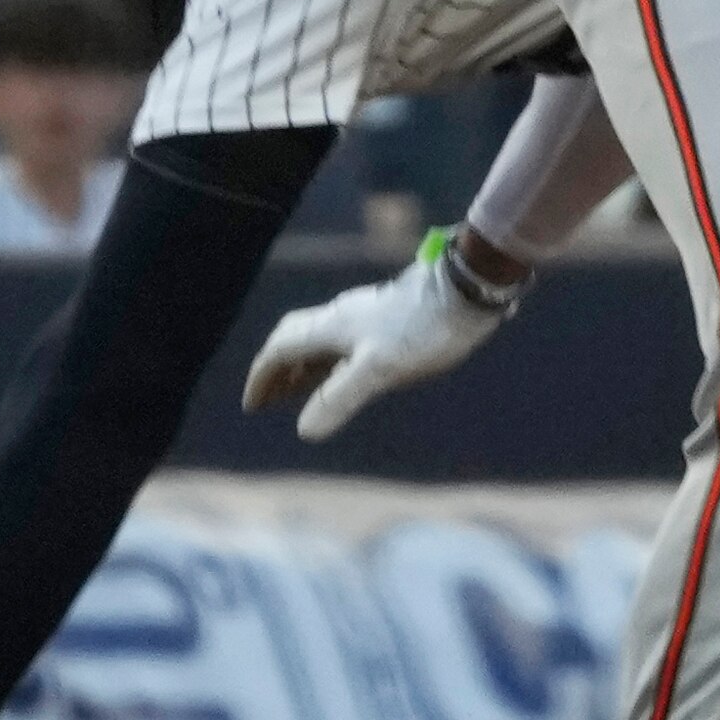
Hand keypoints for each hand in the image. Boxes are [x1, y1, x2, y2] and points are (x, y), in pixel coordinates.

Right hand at [242, 241, 515, 440]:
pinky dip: (331, 361)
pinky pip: (345, 340)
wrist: (467, 289)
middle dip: (278, 369)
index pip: (280, 348)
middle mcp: (342, 316)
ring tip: (299, 392)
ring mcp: (366, 314)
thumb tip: (305, 430)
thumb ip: (339, 398)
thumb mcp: (380, 370)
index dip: (263, 377)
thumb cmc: (424, 329)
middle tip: (270, 399)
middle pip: (294, 338)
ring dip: (304, 366)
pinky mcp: (388, 316)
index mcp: (331, 326)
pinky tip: (347, 373)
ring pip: (320, 339)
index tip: (253, 404)